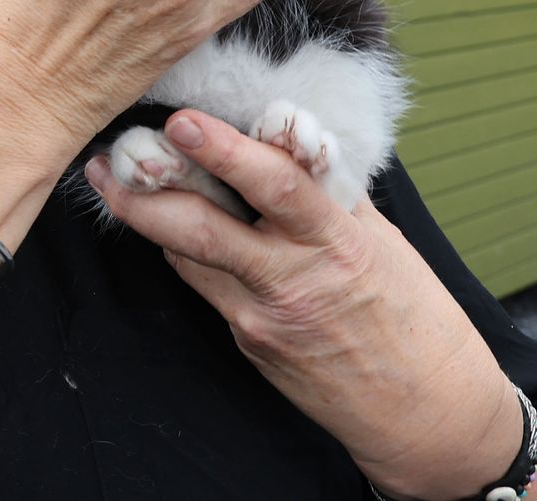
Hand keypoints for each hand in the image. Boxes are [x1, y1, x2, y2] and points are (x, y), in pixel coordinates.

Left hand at [84, 109, 519, 499]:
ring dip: (145, 215)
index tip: (185, 121)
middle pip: (207, 227)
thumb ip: (331, 191)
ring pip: (188, 256)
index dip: (226, 151)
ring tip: (109, 176)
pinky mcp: (248, 343)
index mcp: (337, 242)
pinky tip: (160, 223)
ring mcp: (263, 317)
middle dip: (154, 188)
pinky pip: (204, 285)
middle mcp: (293, 279)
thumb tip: (288, 137)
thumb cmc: (415, 316)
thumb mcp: (383, 241)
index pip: (277, 185)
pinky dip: (181, 250)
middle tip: (114, 153)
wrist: (427, 414)